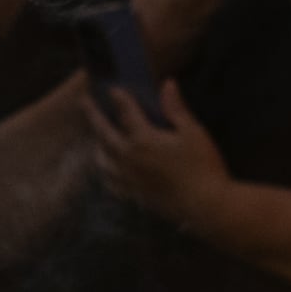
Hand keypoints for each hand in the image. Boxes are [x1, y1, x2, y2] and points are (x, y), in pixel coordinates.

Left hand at [84, 76, 230, 229]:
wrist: (206, 206)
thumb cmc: (203, 166)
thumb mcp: (192, 132)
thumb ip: (176, 109)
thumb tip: (167, 84)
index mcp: (143, 140)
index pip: (126, 113)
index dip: (120, 98)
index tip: (113, 89)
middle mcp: (129, 159)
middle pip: (104, 133)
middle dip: (94, 115)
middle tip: (84, 103)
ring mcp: (129, 179)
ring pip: (103, 159)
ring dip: (97, 144)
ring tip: (97, 136)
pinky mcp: (134, 196)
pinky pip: (111, 182)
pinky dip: (106, 172)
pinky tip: (109, 169)